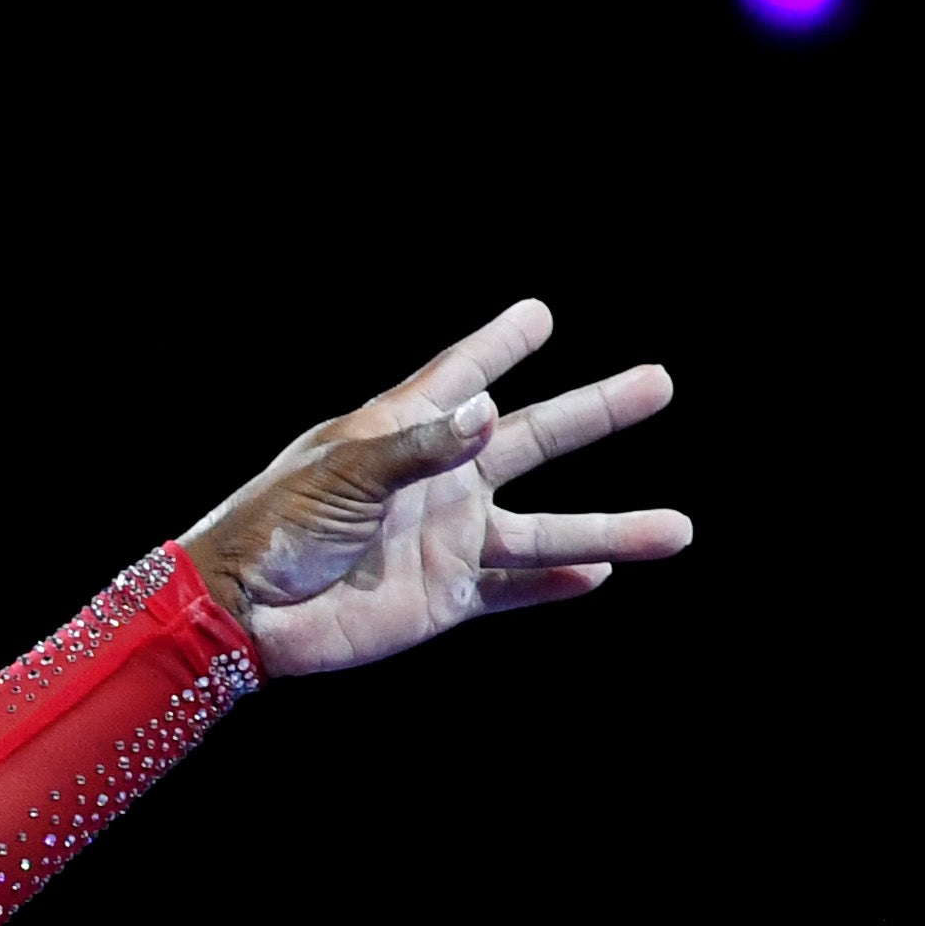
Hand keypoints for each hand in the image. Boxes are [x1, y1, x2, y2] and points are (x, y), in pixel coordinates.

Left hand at [186, 299, 690, 677]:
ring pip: (548, 530)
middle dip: (595, 412)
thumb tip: (488, 412)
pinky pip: (513, 587)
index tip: (540, 314)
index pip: (463, 375)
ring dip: (610, 528)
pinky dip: (556, 584)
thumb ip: (419, 447)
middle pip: (533, 439)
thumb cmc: (277, 524)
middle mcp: (439, 481)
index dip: (500, 344)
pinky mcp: (445, 597)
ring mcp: (447, 540)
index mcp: (405, 432)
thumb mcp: (344, 472)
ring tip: (679, 528)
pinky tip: (600, 574)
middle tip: (659, 381)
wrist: (245, 611)